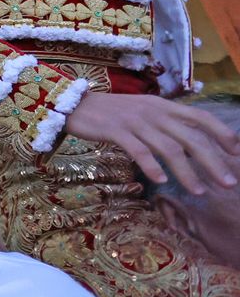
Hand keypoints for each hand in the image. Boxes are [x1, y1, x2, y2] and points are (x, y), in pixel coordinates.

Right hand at [67, 92, 239, 192]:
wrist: (74, 104)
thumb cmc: (112, 113)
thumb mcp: (144, 112)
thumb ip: (166, 125)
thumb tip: (193, 146)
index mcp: (163, 106)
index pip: (200, 117)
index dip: (221, 133)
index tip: (236, 152)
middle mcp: (154, 112)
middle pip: (190, 138)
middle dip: (212, 162)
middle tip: (228, 183)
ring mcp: (135, 121)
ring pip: (168, 149)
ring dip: (187, 173)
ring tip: (199, 192)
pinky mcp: (116, 131)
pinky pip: (139, 151)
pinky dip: (152, 167)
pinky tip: (161, 181)